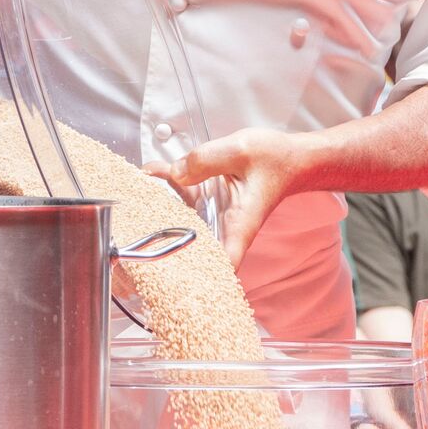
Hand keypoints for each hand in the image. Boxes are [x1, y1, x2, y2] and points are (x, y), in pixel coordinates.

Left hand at [148, 128, 308, 266]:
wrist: (291, 157)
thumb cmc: (276, 160)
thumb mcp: (240, 150)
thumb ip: (206, 160)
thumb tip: (175, 173)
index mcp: (238, 225)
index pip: (218, 265)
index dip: (194, 277)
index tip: (169, 276)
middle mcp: (225, 227)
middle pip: (188, 243)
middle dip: (160, 233)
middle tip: (136, 213)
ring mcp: (215, 216)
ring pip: (179, 217)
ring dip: (159, 200)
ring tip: (142, 177)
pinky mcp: (209, 203)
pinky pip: (183, 200)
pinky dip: (168, 187)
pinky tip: (154, 171)